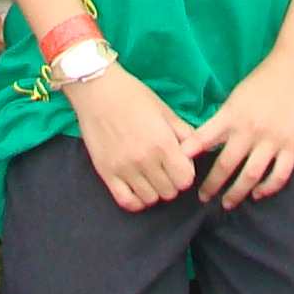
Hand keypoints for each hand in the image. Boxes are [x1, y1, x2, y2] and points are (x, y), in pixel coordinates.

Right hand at [68, 64, 201, 210]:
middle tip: (164, 169)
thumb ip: (184, 133)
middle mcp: (145, 160)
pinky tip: (138, 188)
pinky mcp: (106, 173)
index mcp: (163, 143)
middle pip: (169, 192)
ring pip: (150, 199)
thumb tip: (196, 151)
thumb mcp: (165, 110)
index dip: (185, 173)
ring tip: (150, 176)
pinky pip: (126, 201)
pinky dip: (136, 200)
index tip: (179, 164)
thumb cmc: (133, 96)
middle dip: (171, 182)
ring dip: (154, 191)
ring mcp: (124, 169)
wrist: (98, 91)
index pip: (185, 179)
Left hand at [186, 44, 293, 206]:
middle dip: (211, 185)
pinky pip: (279, 175)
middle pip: (225, 165)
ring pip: (251, 176)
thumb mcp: (236, 96)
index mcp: (232, 115)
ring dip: (236, 193)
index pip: (203, 140)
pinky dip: (267, 188)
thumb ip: (223, 119)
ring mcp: (273, 140)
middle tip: (203, 197)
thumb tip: (204, 142)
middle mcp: (250, 130)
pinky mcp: (293, 146)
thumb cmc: (263, 80)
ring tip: (227, 203)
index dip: (190, 158)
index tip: (180, 172)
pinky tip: (257, 193)